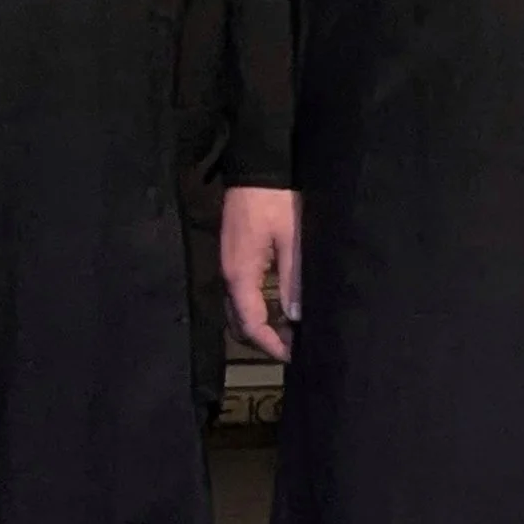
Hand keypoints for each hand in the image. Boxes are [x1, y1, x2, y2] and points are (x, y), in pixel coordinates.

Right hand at [221, 185, 301, 363]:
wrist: (255, 166)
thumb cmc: (276, 200)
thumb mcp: (292, 239)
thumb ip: (293, 279)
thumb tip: (295, 317)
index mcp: (239, 274)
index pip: (250, 323)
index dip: (270, 345)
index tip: (293, 356)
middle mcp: (228, 274)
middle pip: (238, 322)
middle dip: (263, 340)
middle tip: (293, 347)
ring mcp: (228, 264)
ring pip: (237, 309)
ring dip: (259, 325)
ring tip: (288, 332)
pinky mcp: (233, 255)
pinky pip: (240, 293)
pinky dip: (256, 308)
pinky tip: (277, 307)